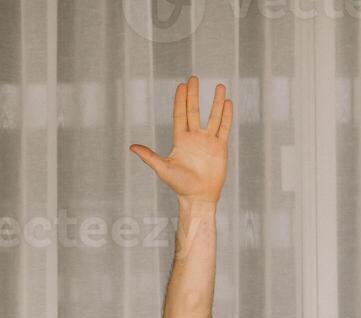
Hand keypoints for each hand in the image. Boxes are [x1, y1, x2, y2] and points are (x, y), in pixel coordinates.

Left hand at [130, 75, 231, 205]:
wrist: (198, 197)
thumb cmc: (179, 185)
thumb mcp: (163, 169)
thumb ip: (149, 156)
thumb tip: (132, 146)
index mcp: (180, 140)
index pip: (180, 115)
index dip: (180, 100)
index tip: (181, 85)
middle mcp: (194, 137)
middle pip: (194, 111)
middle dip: (193, 95)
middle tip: (193, 78)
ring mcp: (208, 141)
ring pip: (212, 116)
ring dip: (215, 102)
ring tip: (219, 85)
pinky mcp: (220, 147)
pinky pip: (224, 128)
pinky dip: (226, 115)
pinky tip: (227, 102)